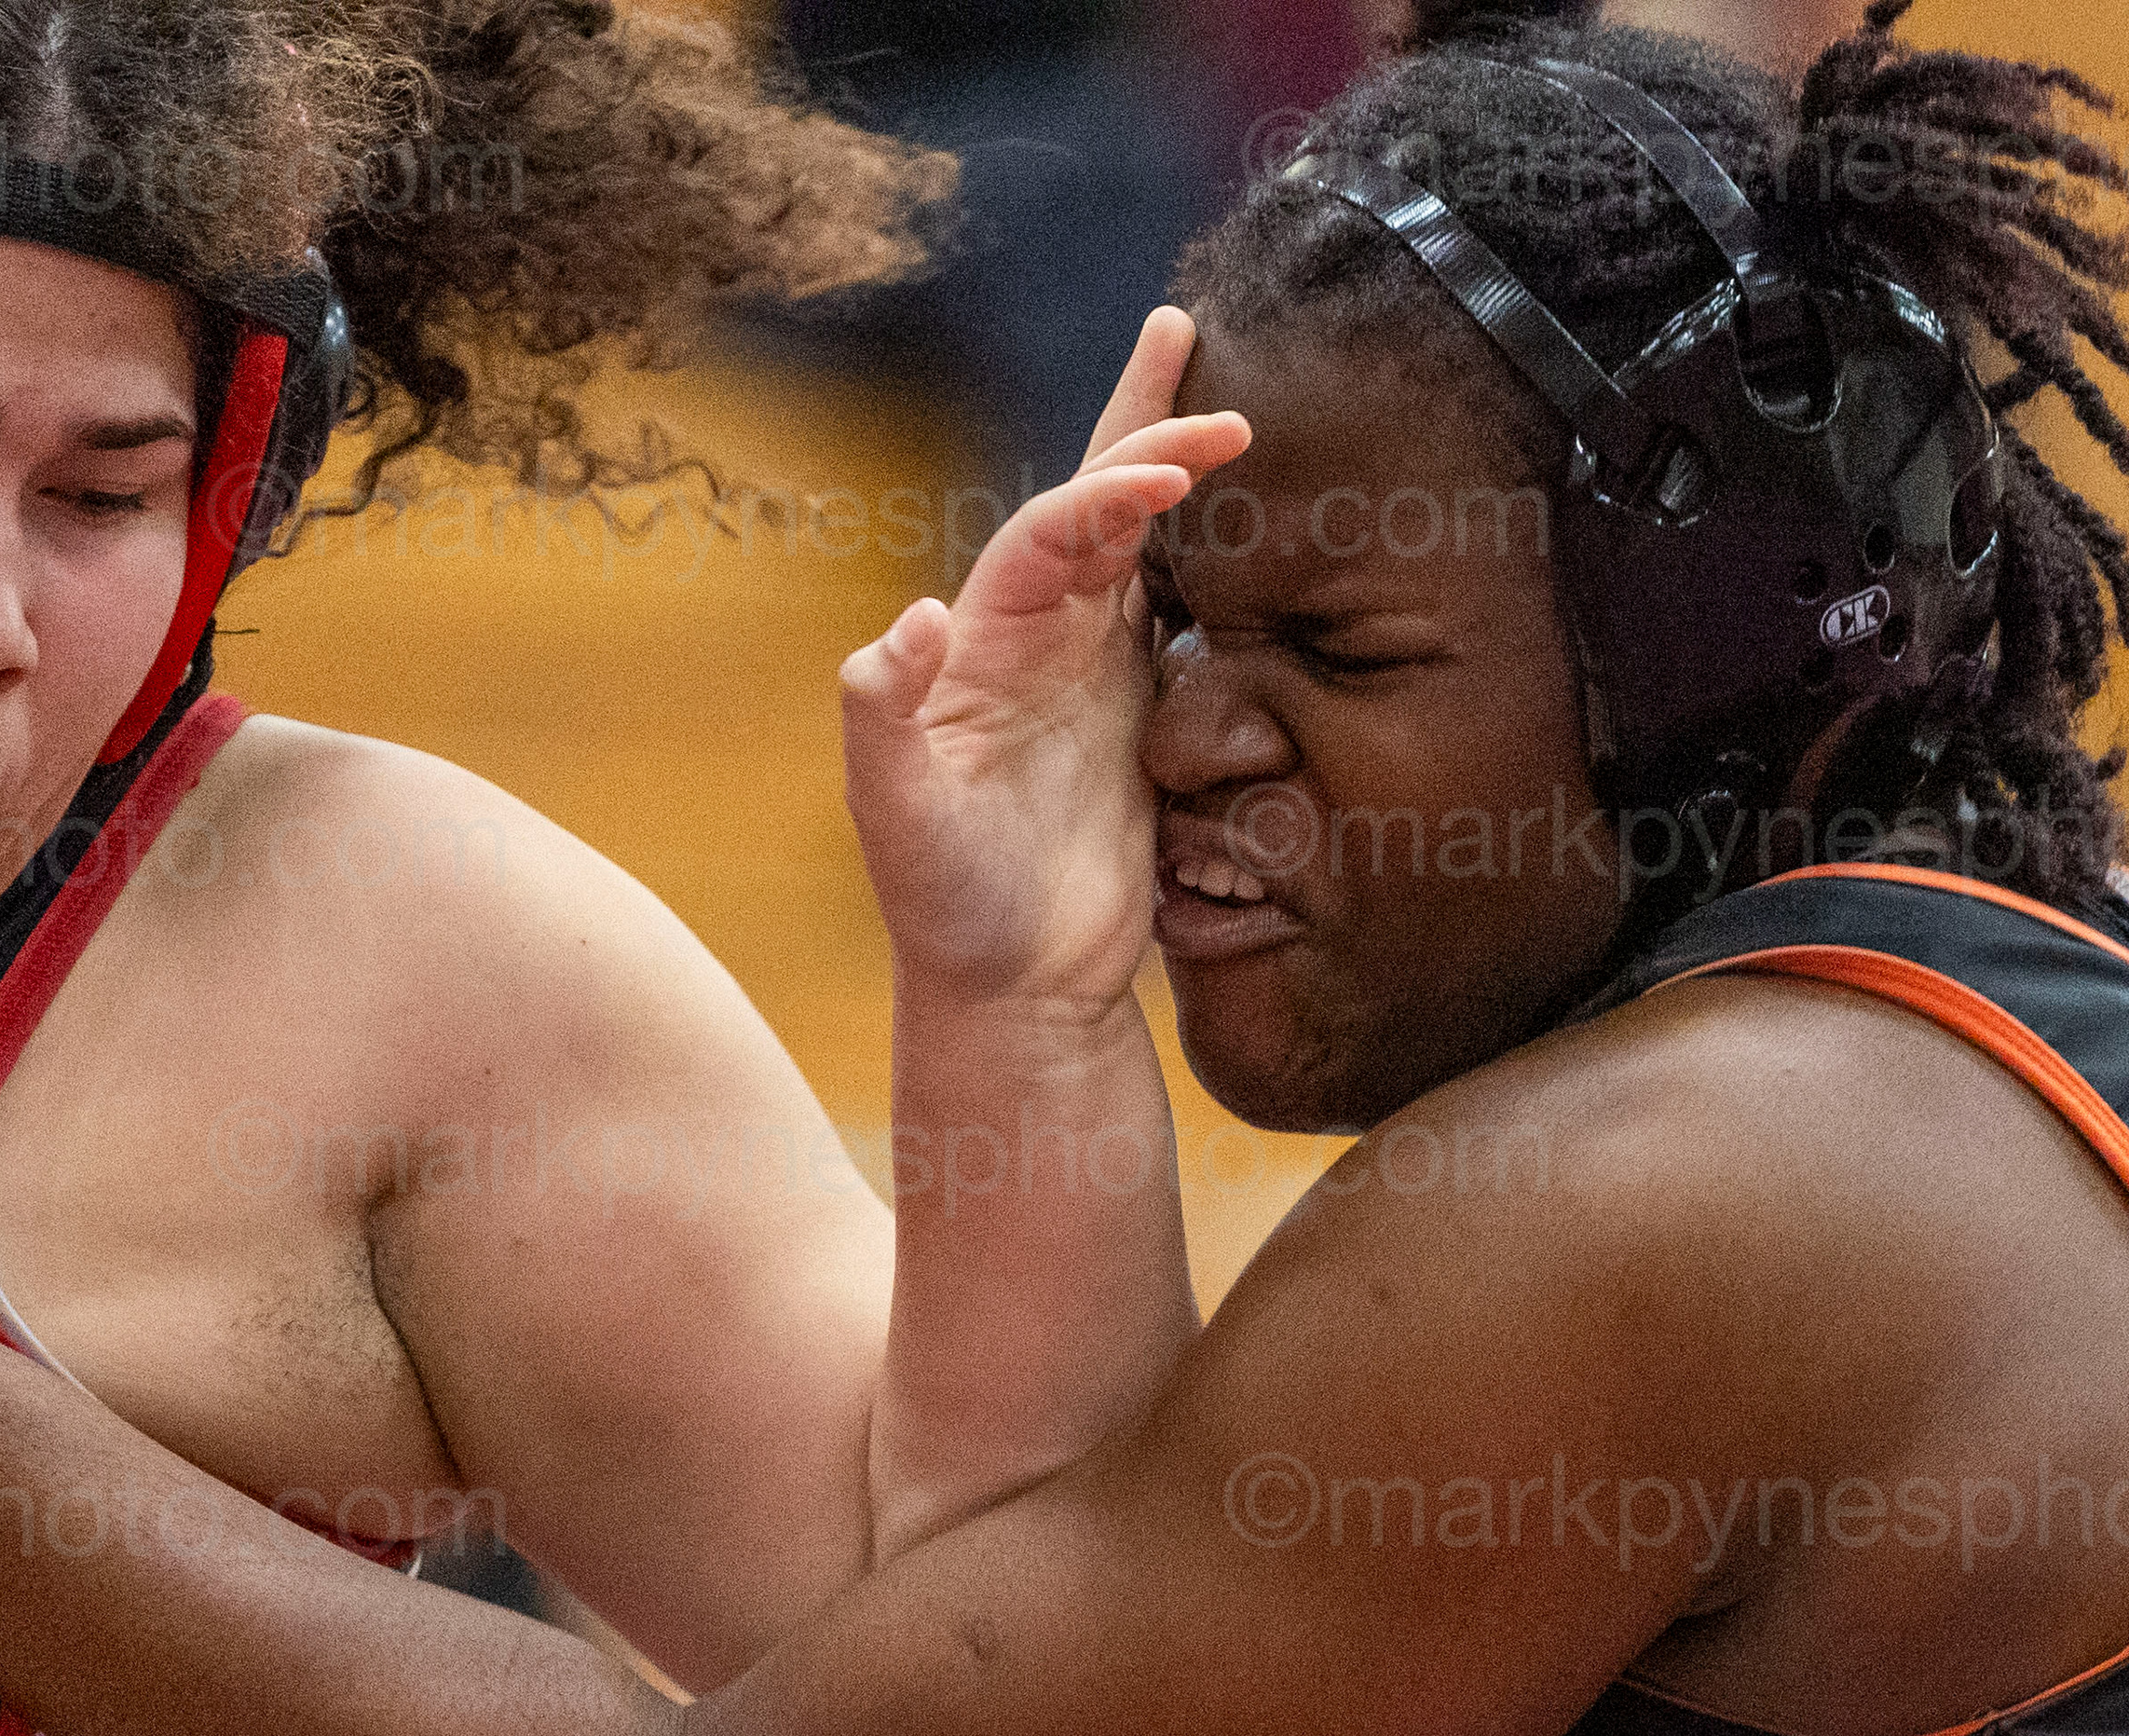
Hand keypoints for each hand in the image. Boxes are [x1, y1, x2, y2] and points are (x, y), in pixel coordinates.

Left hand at [841, 309, 1249, 1016]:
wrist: (1012, 986)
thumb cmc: (942, 904)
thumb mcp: (895, 815)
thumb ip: (882, 716)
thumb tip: (912, 617)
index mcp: (980, 643)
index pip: (1050, 534)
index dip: (1106, 491)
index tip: (1174, 468)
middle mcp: (1034, 641)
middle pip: (1091, 505)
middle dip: (1142, 431)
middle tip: (1200, 357)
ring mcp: (1090, 674)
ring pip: (1139, 546)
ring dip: (1173, 473)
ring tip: (1223, 403)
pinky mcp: (1141, 718)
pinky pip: (1178, 614)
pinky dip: (1210, 558)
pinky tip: (1246, 518)